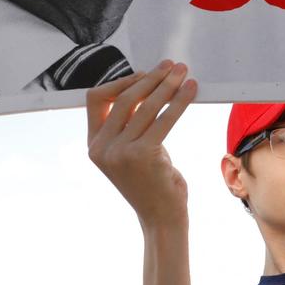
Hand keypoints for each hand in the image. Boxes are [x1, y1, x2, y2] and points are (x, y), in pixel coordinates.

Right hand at [87, 61, 197, 227]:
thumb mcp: (131, 151)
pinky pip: (165, 119)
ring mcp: (120, 152)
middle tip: (170, 67)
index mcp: (93, 145)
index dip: (119, 82)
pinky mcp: (143, 155)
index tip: (144, 75)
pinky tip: (191, 90)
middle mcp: (102, 148)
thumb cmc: (151, 183)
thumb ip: (129, 125)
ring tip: (183, 73)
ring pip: (146, 106)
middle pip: (124, 98)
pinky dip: (180, 102)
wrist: (161, 218)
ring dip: (167, 85)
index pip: (95, 99)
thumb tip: (145, 87)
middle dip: (150, 78)